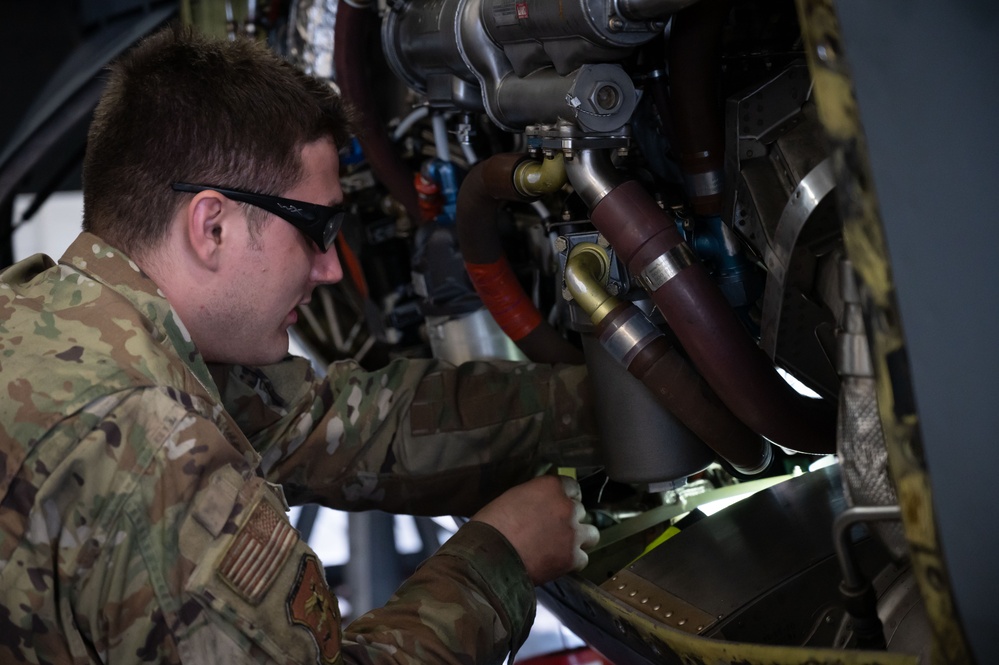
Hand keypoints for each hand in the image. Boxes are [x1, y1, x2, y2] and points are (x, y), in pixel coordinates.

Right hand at [470, 474, 598, 584]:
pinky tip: (557, 564)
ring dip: (579, 539)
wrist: (489, 558)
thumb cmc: (491, 525)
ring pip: (591, 534)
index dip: (565, 498)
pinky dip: (572, 562)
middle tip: (554, 530)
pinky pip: (583, 559)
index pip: (572, 486)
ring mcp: (573, 533)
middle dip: (570, 519)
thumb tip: (539, 505)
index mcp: (550, 487)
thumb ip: (534, 498)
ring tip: (562, 548)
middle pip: (580, 511)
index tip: (558, 506)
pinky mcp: (572, 558)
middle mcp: (567, 507)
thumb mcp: (512, 498)